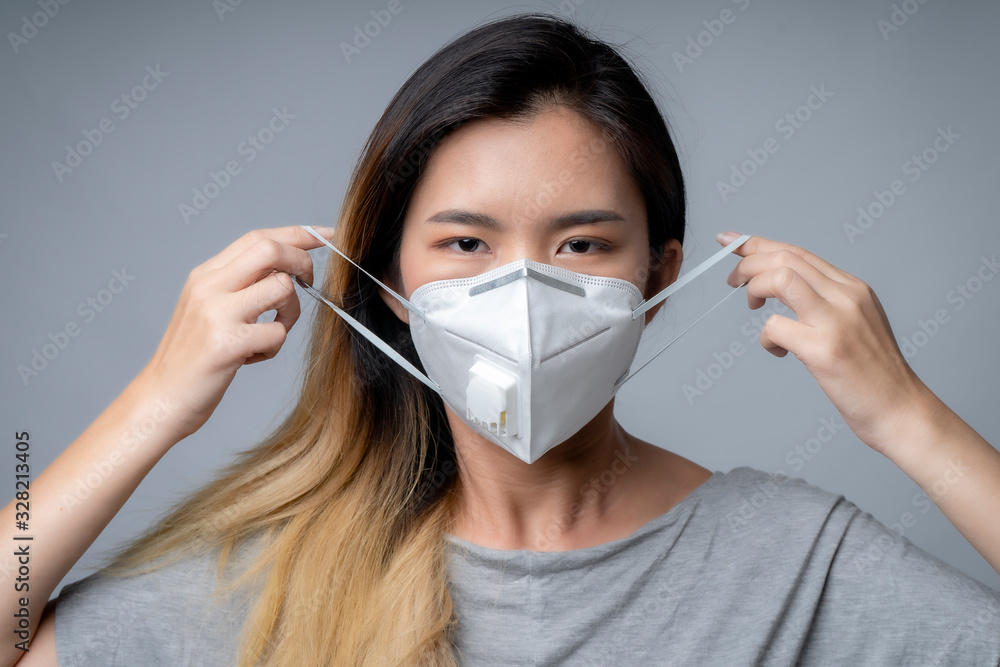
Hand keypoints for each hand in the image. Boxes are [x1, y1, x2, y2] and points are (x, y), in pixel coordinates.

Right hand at [137, 225, 332, 440]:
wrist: (159, 399)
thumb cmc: (192, 358)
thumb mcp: (207, 309)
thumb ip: (239, 286)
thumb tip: (286, 268)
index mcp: (205, 276)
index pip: (257, 238)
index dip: (296, 234)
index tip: (324, 235)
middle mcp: (208, 287)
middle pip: (270, 250)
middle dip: (303, 261)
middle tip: (310, 283)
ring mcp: (216, 314)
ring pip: (282, 288)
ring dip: (291, 312)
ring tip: (271, 333)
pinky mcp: (227, 344)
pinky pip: (277, 333)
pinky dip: (274, 348)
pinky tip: (252, 358)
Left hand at [717, 232, 929, 454]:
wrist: (901, 410)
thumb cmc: (872, 374)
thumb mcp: (856, 322)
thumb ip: (824, 302)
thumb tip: (780, 287)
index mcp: (853, 288)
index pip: (798, 252)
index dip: (758, 244)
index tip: (732, 241)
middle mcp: (847, 297)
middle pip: (785, 258)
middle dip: (747, 263)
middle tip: (733, 281)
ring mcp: (836, 321)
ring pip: (781, 279)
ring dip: (753, 287)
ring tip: (750, 304)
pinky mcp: (824, 349)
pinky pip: (775, 327)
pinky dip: (764, 337)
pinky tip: (776, 350)